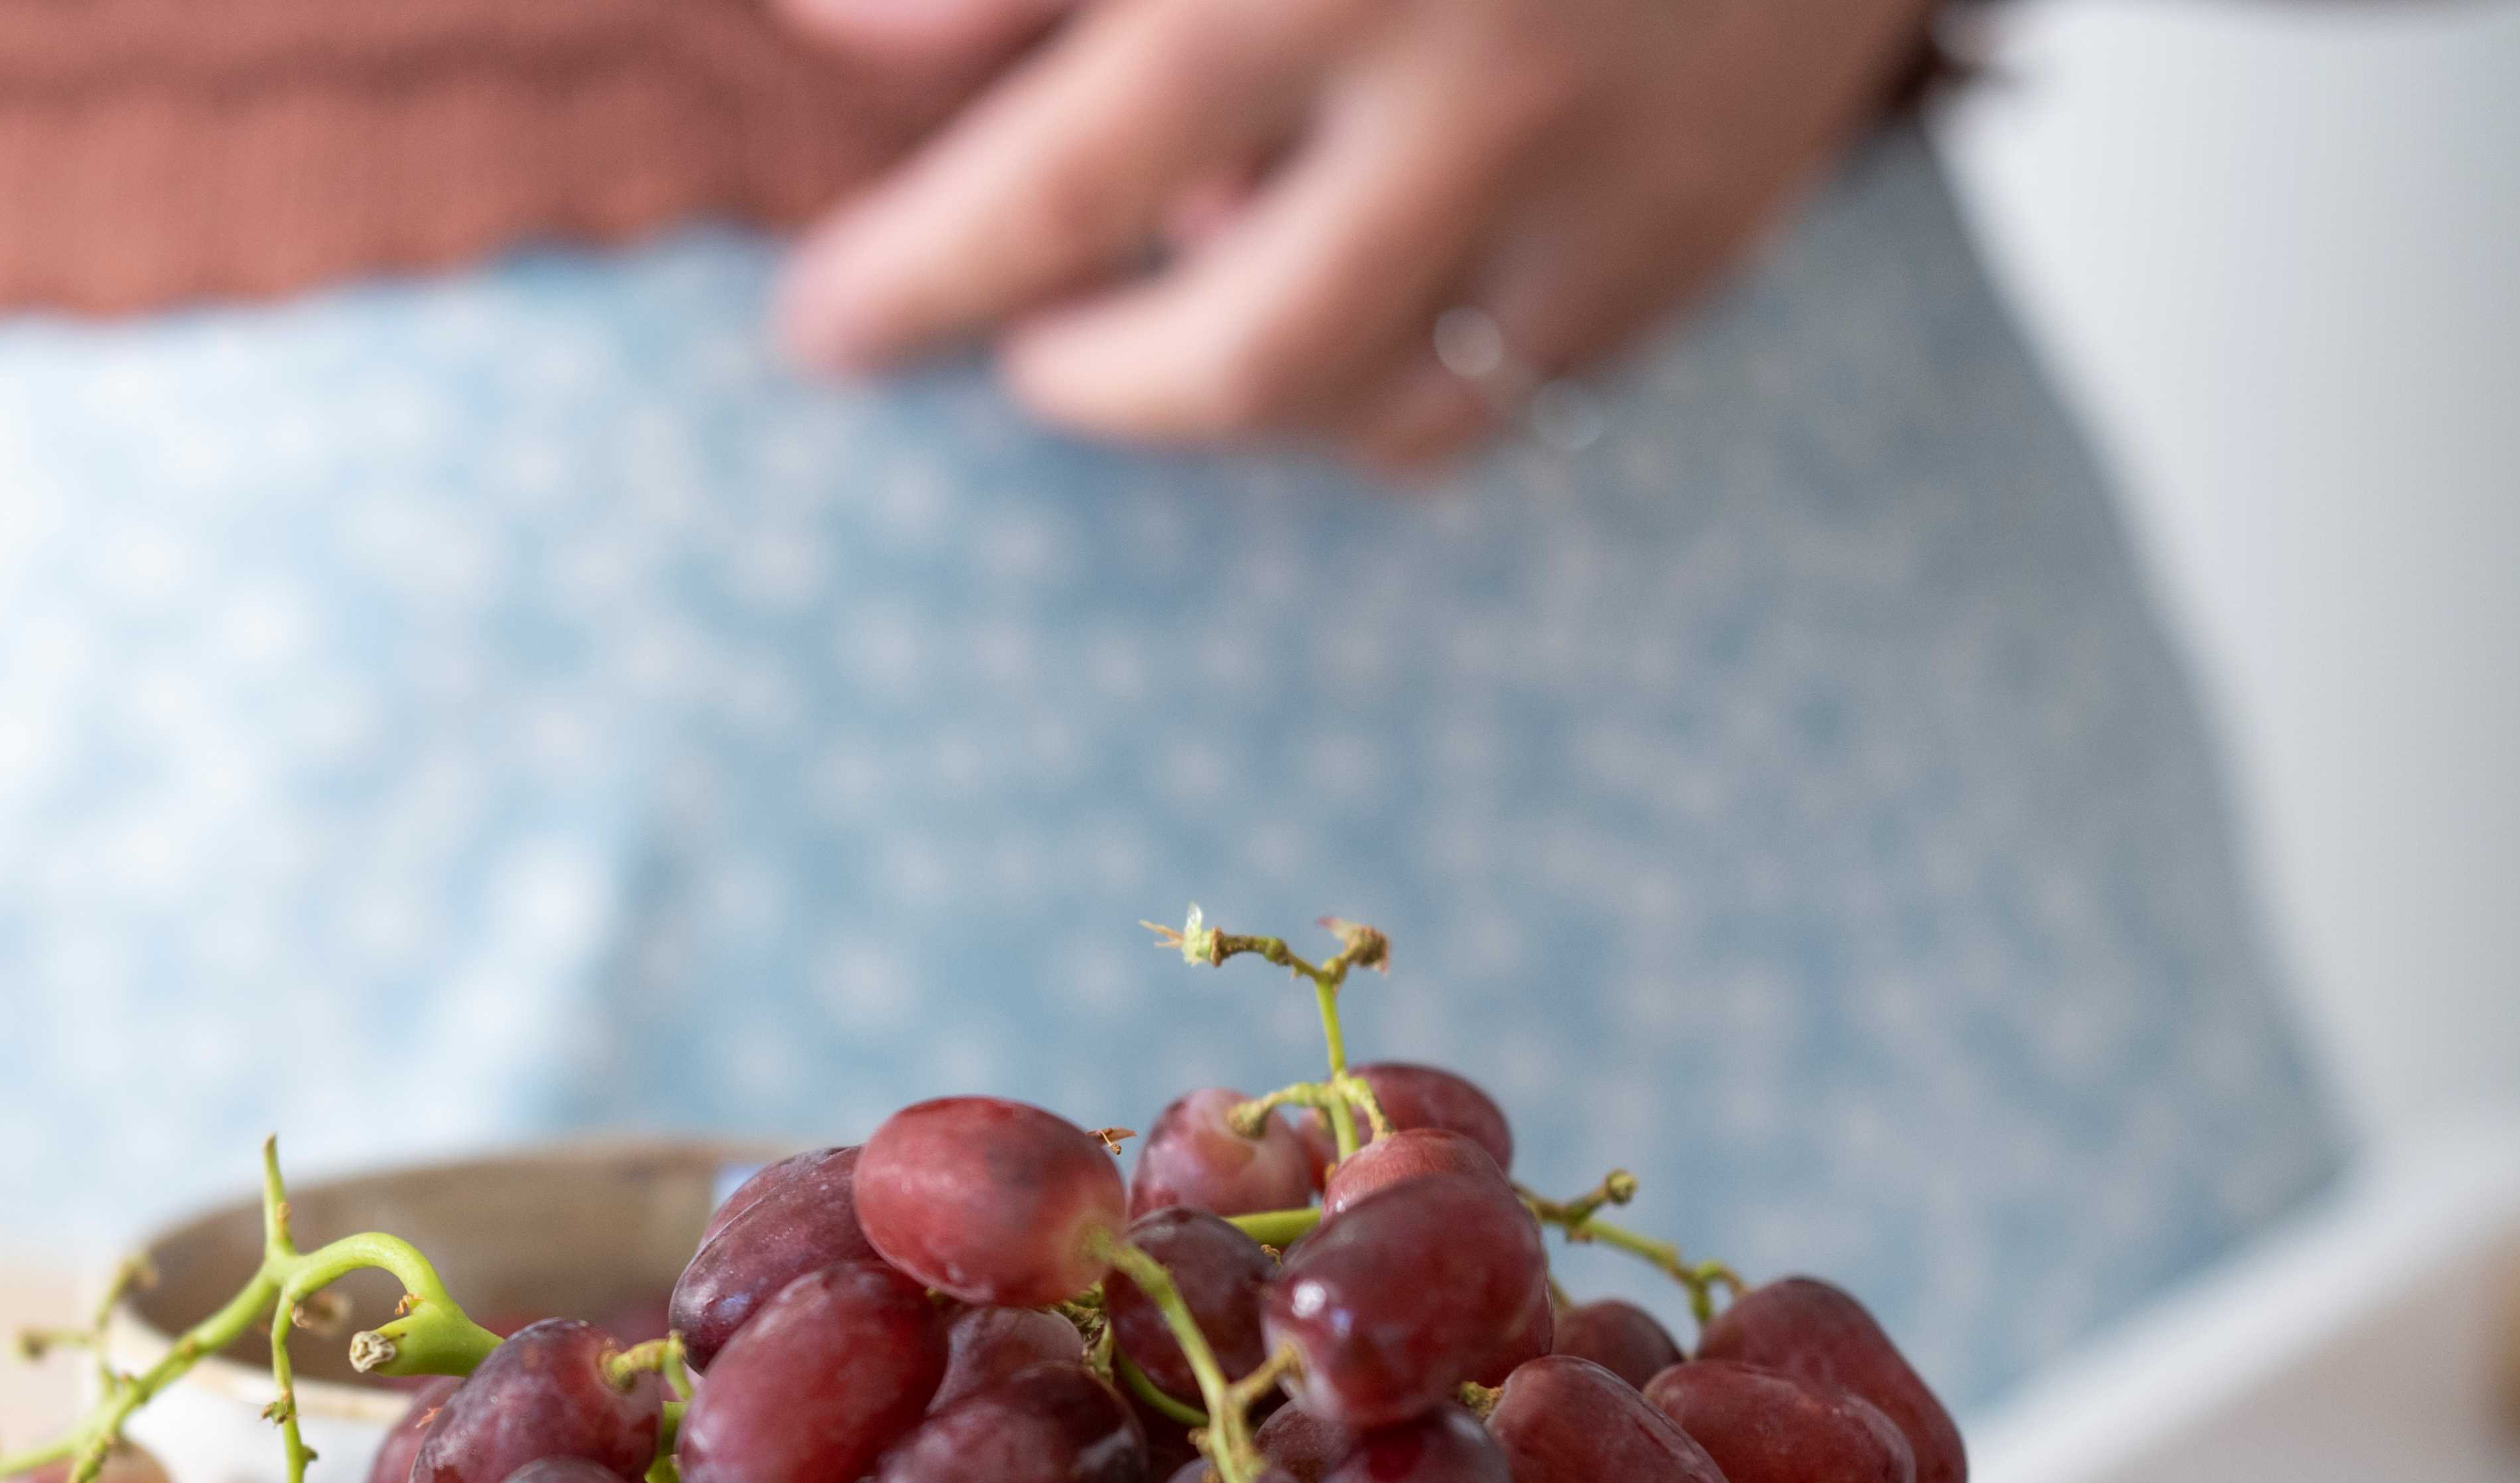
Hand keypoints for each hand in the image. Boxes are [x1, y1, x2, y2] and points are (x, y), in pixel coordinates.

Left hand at [771, 0, 1949, 463]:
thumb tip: (830, 26)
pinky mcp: (1695, 222)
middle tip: (1025, 352)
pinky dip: (1383, 386)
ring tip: (1167, 322)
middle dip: (1087, 382)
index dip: (923, 272)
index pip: (1074, 172)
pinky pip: (1501, 393)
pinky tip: (1336, 299)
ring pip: (1369, 408)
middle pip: (1231, 352)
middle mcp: (1473, 74)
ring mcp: (1605, 168)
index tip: (825, 333)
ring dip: (1235, 398)